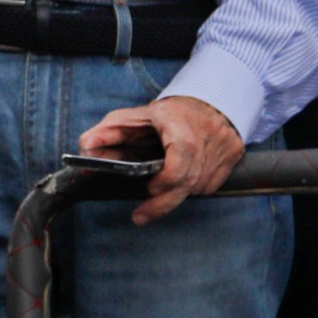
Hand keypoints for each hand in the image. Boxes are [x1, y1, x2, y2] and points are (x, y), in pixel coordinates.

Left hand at [77, 96, 242, 224]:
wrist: (210, 101)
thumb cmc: (168, 113)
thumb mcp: (134, 117)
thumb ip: (107, 132)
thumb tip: (85, 149)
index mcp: (180, 122)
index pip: (181, 154)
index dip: (166, 178)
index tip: (149, 188)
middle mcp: (206, 135)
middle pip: (189, 180)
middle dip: (162, 203)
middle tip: (140, 216)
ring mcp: (223, 148)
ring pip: (198, 186)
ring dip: (176, 193)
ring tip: (159, 190)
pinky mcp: (232, 158)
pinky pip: (210, 186)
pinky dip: (193, 187)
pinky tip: (181, 180)